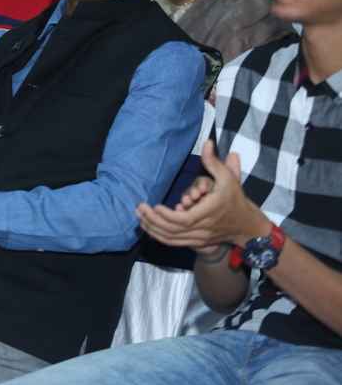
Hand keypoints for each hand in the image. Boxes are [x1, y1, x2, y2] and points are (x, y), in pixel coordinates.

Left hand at [137, 140, 270, 251]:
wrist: (246, 225)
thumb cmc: (235, 199)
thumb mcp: (228, 178)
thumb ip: (214, 162)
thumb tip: (207, 142)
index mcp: (209, 213)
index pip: (184, 220)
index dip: (166, 216)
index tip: (153, 206)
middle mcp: (203, 228)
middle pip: (173, 230)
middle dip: (153, 221)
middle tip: (139, 208)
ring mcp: (199, 238)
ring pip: (171, 238)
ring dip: (153, 229)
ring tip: (139, 216)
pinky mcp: (196, 243)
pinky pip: (174, 242)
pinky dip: (159, 236)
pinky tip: (148, 227)